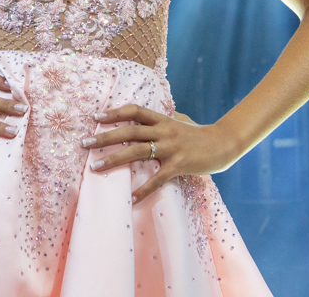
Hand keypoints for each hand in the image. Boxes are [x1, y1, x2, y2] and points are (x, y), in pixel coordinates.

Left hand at [80, 104, 235, 203]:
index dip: (115, 112)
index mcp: (163, 119)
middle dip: (105, 137)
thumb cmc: (200, 133)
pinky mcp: (179, 165)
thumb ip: (165, 118)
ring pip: (137, 152)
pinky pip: (157, 179)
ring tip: (95, 167)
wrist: (223, 144)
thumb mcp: (181, 120)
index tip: (96, 118)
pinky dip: (143, 189)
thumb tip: (152, 116)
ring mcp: (171, 148)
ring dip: (114, 160)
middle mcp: (164, 131)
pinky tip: (131, 198)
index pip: (134, 111)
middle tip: (85, 143)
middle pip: (129, 131)